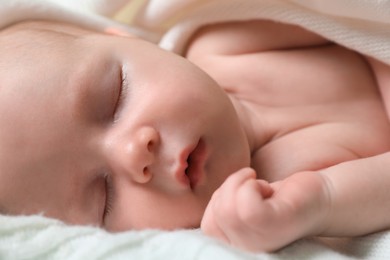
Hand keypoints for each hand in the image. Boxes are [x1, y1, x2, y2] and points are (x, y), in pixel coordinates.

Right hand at [201, 168, 328, 251]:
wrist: (318, 196)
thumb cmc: (276, 199)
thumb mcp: (240, 204)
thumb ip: (221, 207)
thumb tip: (192, 191)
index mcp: (237, 247)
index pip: (207, 227)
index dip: (219, 200)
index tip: (241, 192)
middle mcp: (247, 252)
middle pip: (215, 216)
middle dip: (229, 187)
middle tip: (253, 186)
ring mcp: (261, 243)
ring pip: (227, 208)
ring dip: (241, 182)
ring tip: (260, 186)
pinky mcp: (274, 226)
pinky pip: (246, 204)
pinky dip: (253, 184)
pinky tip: (268, 189)